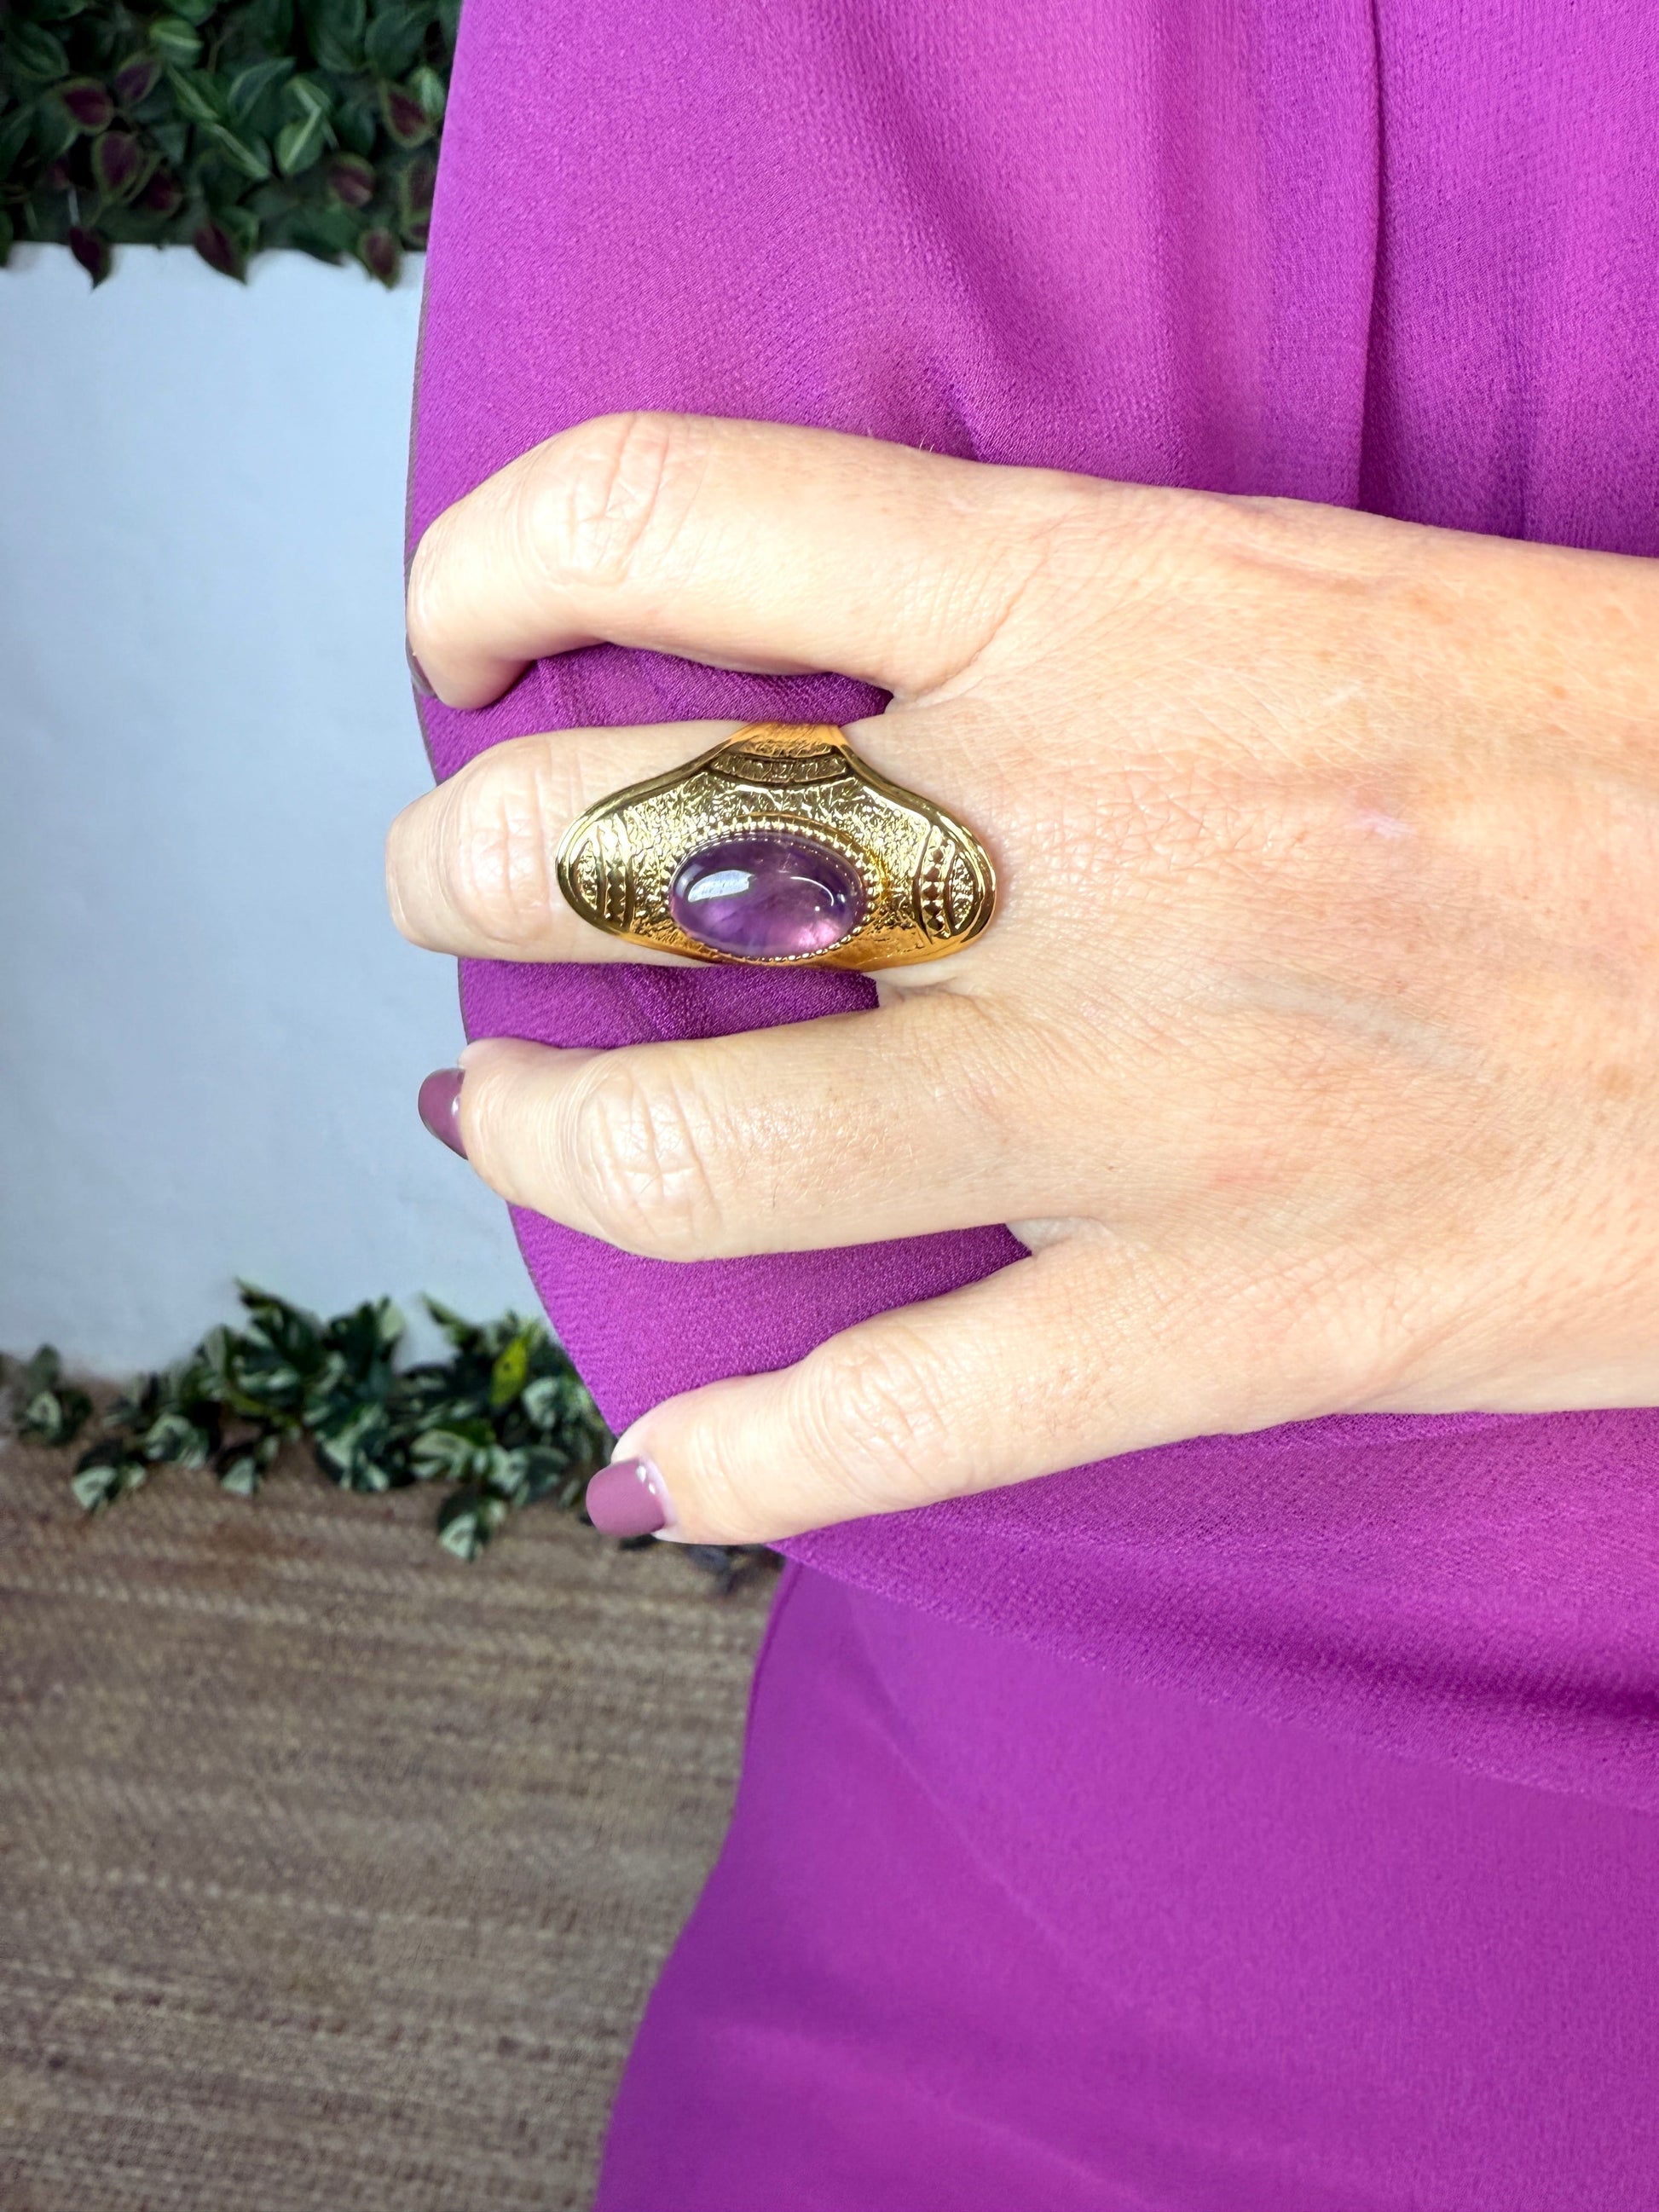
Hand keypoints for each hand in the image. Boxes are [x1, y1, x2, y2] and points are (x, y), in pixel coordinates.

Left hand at [389, 412, 1658, 1543]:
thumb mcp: (1324, 599)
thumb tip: (841, 693)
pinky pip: (894, 1426)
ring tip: (513, 1127)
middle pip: (605, 849)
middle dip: (461, 875)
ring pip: (686, 1148)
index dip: (492, 571)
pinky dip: (741, 1462)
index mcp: (1118, 603)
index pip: (675, 517)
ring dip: (534, 1145)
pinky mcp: (1231, 1324)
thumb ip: (1069, 636)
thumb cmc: (1620, 760)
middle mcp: (1086, 839)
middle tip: (469, 897)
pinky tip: (671, 1471)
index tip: (466, 641)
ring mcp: (1142, 1102)